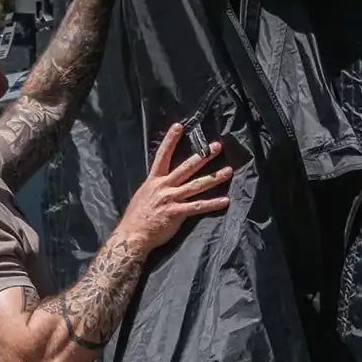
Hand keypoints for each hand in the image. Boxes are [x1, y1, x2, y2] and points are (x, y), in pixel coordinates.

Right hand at [117, 123, 231, 252]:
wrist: (132, 235)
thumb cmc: (137, 217)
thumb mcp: (143, 195)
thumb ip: (156, 187)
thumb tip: (162, 181)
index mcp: (154, 180)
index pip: (162, 155)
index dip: (170, 140)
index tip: (179, 126)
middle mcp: (163, 186)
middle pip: (186, 168)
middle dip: (202, 156)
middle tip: (217, 146)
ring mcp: (171, 199)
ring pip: (196, 185)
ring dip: (214, 178)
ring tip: (228, 171)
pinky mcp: (177, 213)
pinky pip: (198, 207)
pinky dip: (212, 204)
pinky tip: (225, 201)